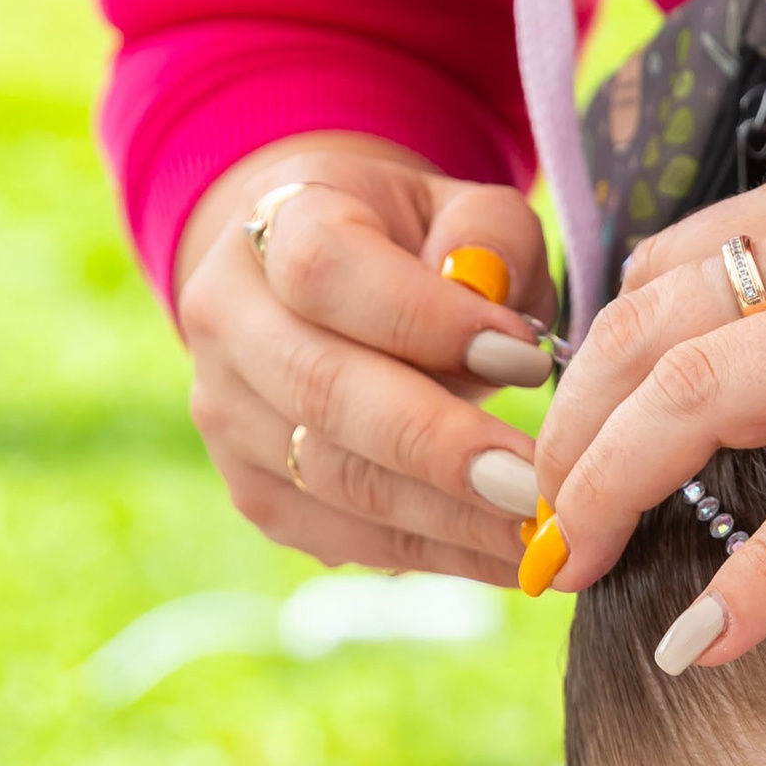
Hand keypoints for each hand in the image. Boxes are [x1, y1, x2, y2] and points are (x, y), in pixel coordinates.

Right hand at [172, 137, 559, 581]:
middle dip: (440, 448)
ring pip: (335, 480)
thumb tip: (501, 321)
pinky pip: (346, 536)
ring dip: (447, 519)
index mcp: (273, 224)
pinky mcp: (255, 494)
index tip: (528, 358)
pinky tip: (507, 556)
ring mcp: (228, 417)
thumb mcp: (461, 208)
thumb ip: (491, 241)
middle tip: (536, 485)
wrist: (320, 288)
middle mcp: (227, 321)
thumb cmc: (415, 245)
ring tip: (539, 532)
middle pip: (322, 393)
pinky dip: (436, 553)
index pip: (327, 271)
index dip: (425, 319)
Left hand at [530, 71, 765, 658]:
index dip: (585, 368)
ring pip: (697, 399)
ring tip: (570, 578)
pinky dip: (757, 574)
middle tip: (531, 535)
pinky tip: (705, 638)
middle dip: (562, 442)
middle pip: (639, 336)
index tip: (561, 451)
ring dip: (610, 494)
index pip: (656, 275)